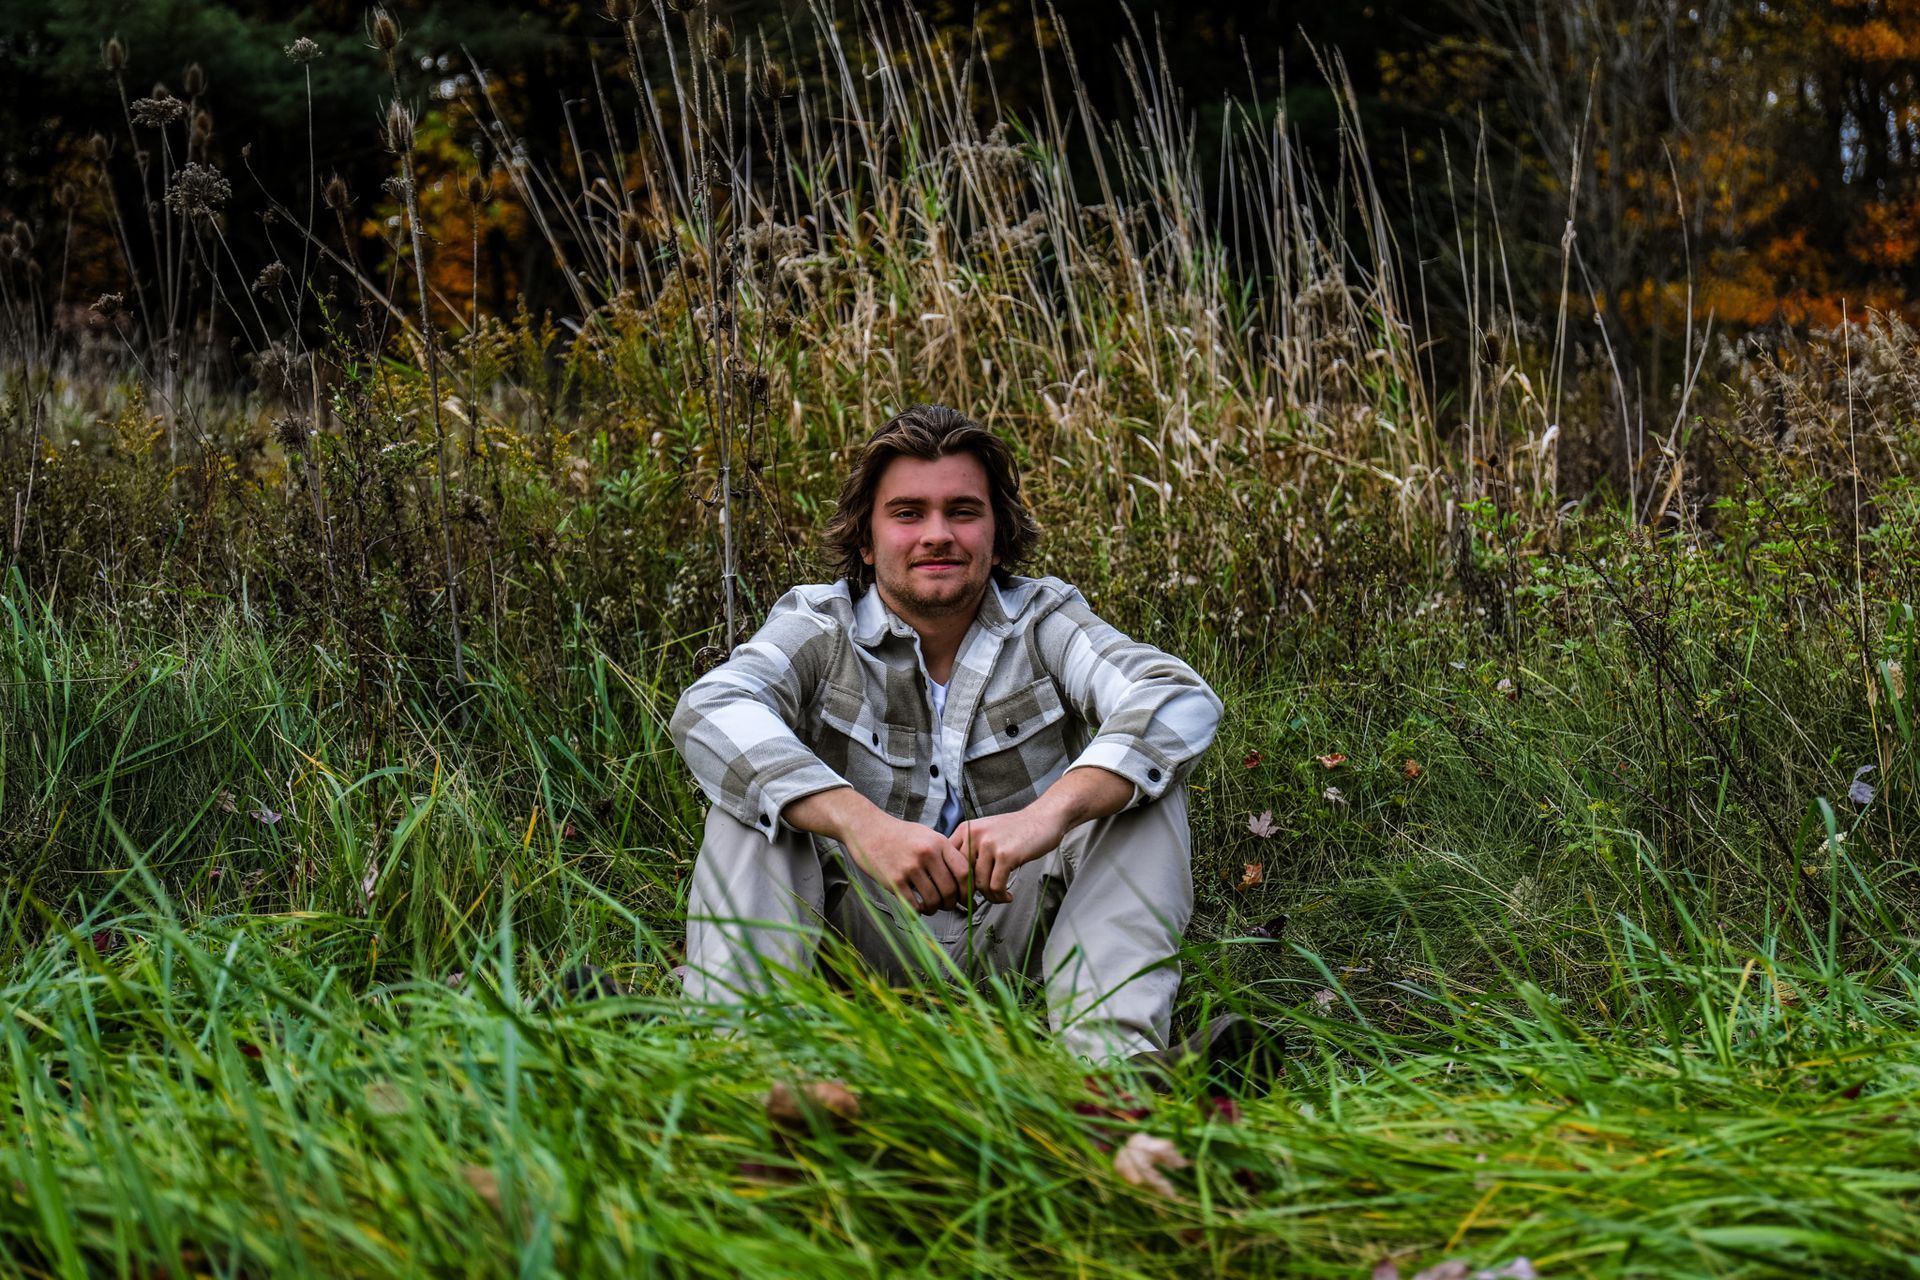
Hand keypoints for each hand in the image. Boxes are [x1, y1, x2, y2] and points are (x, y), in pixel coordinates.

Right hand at [840, 808, 970, 913]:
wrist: (868, 828)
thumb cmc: (900, 834)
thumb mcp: (927, 835)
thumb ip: (945, 854)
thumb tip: (964, 881)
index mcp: (939, 842)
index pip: (963, 872)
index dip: (968, 890)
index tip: (966, 899)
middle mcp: (927, 854)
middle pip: (950, 890)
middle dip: (951, 904)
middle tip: (947, 906)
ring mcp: (909, 867)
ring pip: (933, 900)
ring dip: (934, 909)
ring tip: (930, 907)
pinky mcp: (893, 880)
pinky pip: (912, 905)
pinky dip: (918, 912)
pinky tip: (916, 908)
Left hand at [951, 806, 1068, 903]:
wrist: (1042, 819)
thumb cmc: (1015, 830)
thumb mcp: (985, 833)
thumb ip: (970, 851)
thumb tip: (958, 882)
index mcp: (966, 830)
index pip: (948, 862)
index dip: (954, 882)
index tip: (961, 894)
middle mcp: (974, 835)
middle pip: (962, 876)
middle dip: (969, 895)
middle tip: (978, 902)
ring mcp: (990, 845)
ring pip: (980, 884)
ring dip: (990, 896)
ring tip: (999, 896)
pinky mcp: (1006, 855)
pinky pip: (996, 886)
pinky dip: (1001, 896)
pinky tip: (1007, 896)